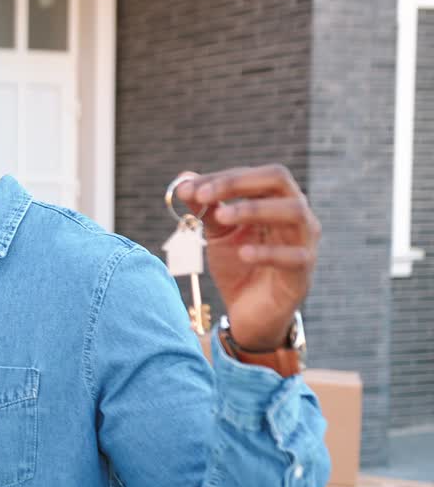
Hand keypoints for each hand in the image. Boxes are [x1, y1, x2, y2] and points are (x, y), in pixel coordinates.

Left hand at [176, 165, 319, 350]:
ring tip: (220, 217)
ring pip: (293, 212)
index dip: (222, 178)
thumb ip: (205, 208)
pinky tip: (242, 253)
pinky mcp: (303, 273)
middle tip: (204, 196)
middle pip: (279, 179)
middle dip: (238, 183)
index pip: (256, 175)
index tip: (188, 188)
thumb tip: (182, 182)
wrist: (250, 312)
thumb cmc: (239, 265)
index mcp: (275, 200)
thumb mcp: (218, 234)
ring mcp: (304, 242)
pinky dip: (268, 252)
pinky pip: (295, 256)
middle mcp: (296, 214)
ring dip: (253, 210)